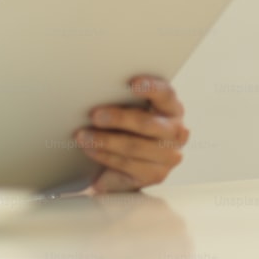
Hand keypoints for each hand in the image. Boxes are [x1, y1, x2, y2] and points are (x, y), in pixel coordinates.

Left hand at [74, 76, 189, 192]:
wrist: (126, 161)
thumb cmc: (126, 125)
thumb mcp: (128, 109)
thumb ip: (122, 99)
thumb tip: (95, 88)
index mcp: (171, 108)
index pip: (166, 94)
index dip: (151, 88)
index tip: (132, 83)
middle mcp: (176, 132)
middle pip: (147, 123)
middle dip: (118, 118)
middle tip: (94, 115)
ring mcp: (169, 156)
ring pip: (134, 147)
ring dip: (105, 141)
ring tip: (83, 136)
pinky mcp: (156, 175)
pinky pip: (128, 165)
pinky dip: (105, 156)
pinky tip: (91, 151)